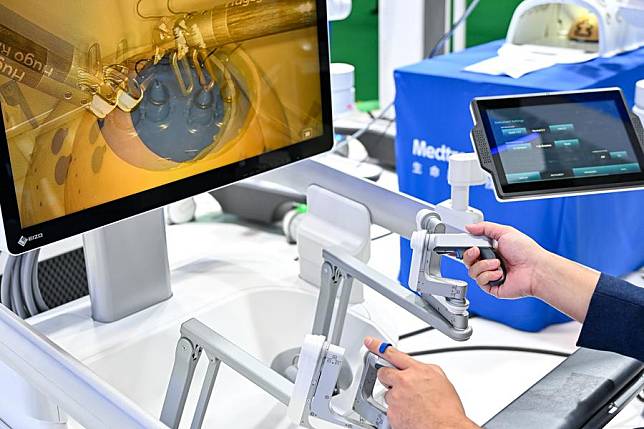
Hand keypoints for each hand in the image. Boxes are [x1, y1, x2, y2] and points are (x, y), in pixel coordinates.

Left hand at [364, 337, 478, 428]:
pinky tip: (411, 415)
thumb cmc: (447, 409)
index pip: (392, 353)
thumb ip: (425, 370)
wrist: (445, 428)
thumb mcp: (441, 380)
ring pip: (387, 394)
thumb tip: (418, 369)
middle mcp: (403, 382)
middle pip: (383, 373)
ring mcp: (396, 398)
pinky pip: (390, 410)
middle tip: (399, 385)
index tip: (369, 342)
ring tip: (412, 406)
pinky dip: (398, 413)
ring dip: (396, 398)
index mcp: (416, 370)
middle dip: (388, 377)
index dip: (378, 346)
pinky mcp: (391, 414)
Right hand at [463, 221, 599, 320]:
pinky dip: (489, 275)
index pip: (472, 249)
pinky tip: (500, 273)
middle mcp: (490, 263)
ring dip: (484, 265)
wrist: (536, 269)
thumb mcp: (505, 231)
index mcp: (492, 250)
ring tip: (498, 263)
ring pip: (472, 271)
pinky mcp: (493, 287)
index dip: (467, 248)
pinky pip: (480, 282)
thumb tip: (469, 228)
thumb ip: (485, 228)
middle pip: (468, 261)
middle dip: (470, 255)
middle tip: (477, 251)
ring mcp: (491, 275)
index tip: (467, 244)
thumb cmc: (527, 251)